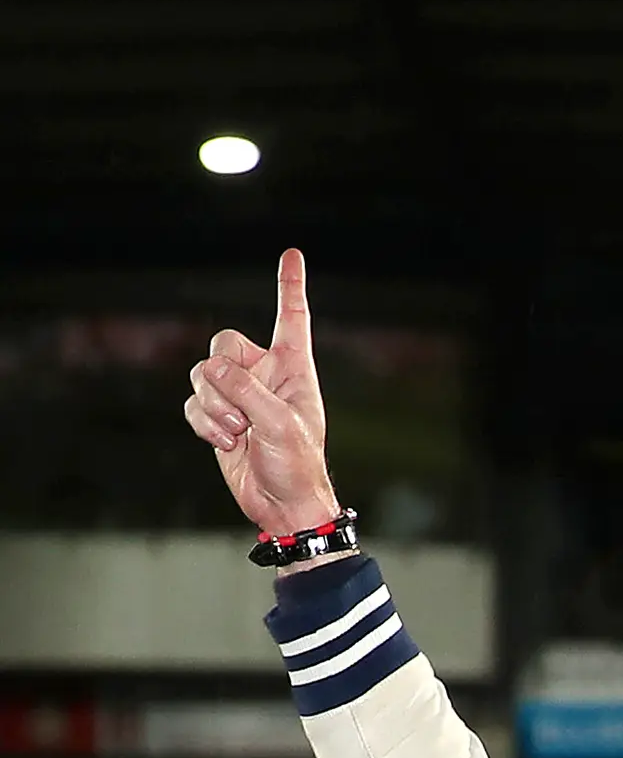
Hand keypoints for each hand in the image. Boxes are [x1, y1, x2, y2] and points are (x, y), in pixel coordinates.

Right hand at [185, 249, 341, 541]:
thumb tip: (212, 369)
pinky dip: (202, 423)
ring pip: (201, 375)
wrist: (282, 503)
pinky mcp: (217, 416)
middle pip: (222, 344)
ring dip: (214, 407)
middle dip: (222, 378)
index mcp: (293, 369)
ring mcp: (238, 395)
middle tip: (244, 414)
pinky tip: (224, 442)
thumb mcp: (279, 424)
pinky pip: (192, 403)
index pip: (292, 318)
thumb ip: (246, 390)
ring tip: (239, 433)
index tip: (292, 254)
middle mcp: (265, 375)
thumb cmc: (296, 464)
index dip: (290, 286)